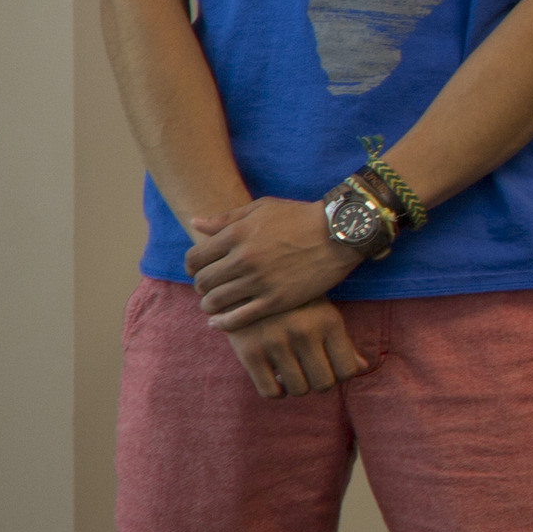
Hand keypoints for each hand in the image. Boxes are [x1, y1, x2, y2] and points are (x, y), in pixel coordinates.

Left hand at [186, 196, 364, 329]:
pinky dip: (223, 323)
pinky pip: (239, 318)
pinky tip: (219, 323)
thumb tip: (195, 224)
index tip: (199, 271)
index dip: (192, 267)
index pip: (195, 258)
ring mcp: (260, 281)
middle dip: (201, 286)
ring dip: (210, 305)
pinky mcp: (277, 300)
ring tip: (215, 305)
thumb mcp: (262, 208)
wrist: (340, 233)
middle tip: (210, 288)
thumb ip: (227, 218)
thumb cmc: (301, 216)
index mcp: (237, 234)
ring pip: (216, 301)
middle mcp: (244, 258)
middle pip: (203, 281)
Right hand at [225, 300, 371, 397]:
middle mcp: (305, 332)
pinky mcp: (249, 352)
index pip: (348, 370)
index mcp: (329, 321)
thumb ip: (342, 341)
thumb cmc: (293, 302)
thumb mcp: (323, 312)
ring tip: (291, 371)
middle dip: (318, 382)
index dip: (340, 375)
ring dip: (296, 386)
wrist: (246, 284)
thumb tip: (362, 368)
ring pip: (298, 390)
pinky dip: (276, 392)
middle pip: (324, 384)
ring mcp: (276, 342)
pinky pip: (270, 392)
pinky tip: (274, 377)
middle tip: (309, 371)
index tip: (329, 367)